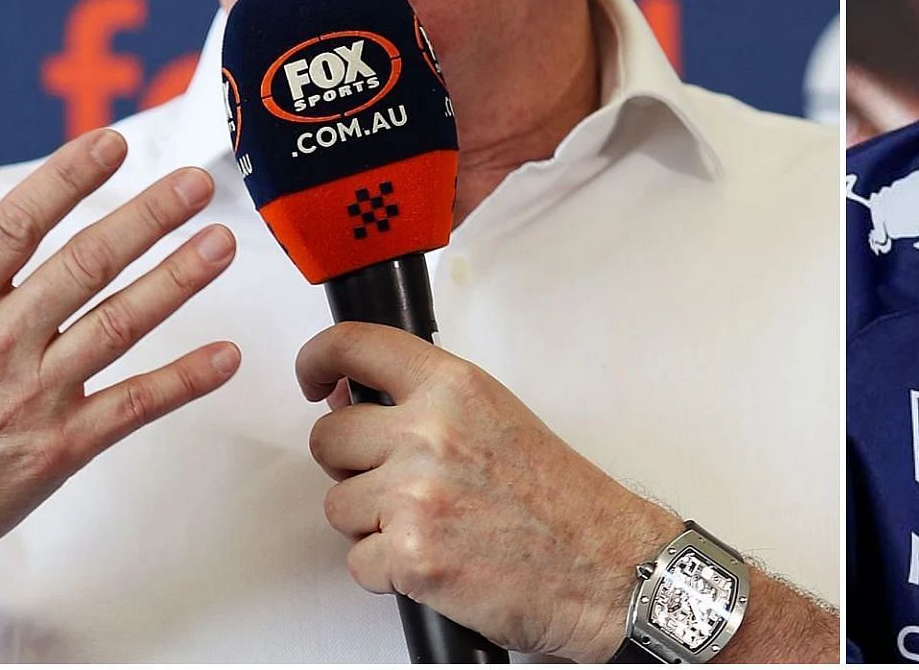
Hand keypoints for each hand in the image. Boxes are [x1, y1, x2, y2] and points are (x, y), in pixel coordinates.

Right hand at [0, 129, 239, 629]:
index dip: (64, 181)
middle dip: (146, 219)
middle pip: (82, 266)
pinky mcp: (60, 448)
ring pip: (118, 325)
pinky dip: (184, 380)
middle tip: (196, 182)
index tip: (109, 143)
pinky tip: (227, 355)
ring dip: (176, 281)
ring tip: (223, 243)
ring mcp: (31, 396)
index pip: (13, 228)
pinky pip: (133, 404)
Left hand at [297, 322, 679, 660]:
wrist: (604, 566)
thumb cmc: (564, 502)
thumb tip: (362, 404)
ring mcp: (416, 494)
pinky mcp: (411, 554)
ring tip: (430, 524)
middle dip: (349, 465)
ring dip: (371, 523)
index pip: (355, 347)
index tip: (314, 377)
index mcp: (456, 388)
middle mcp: (431, 432)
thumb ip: (431, 405)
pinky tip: (434, 559)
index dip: (319, 360)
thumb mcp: (499, 420)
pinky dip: (388, 571)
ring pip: (337, 506)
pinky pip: (358, 563)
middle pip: (328, 438)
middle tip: (391, 480)